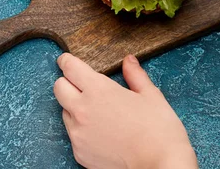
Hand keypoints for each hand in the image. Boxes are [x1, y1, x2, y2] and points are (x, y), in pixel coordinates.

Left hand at [54, 53, 197, 168]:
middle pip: (58, 87)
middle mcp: (82, 109)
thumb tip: (129, 61)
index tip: (67, 60)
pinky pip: (73, 134)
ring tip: (98, 112)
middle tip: (81, 85)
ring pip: (64, 112)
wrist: (160, 167)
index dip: (67, 61)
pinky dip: (82, 130)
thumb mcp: (151, 96)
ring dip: (74, 107)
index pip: (69, 67)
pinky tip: (101, 132)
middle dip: (67, 82)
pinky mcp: (79, 152)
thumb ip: (135, 75)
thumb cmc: (159, 131)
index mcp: (98, 90)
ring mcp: (78, 133)